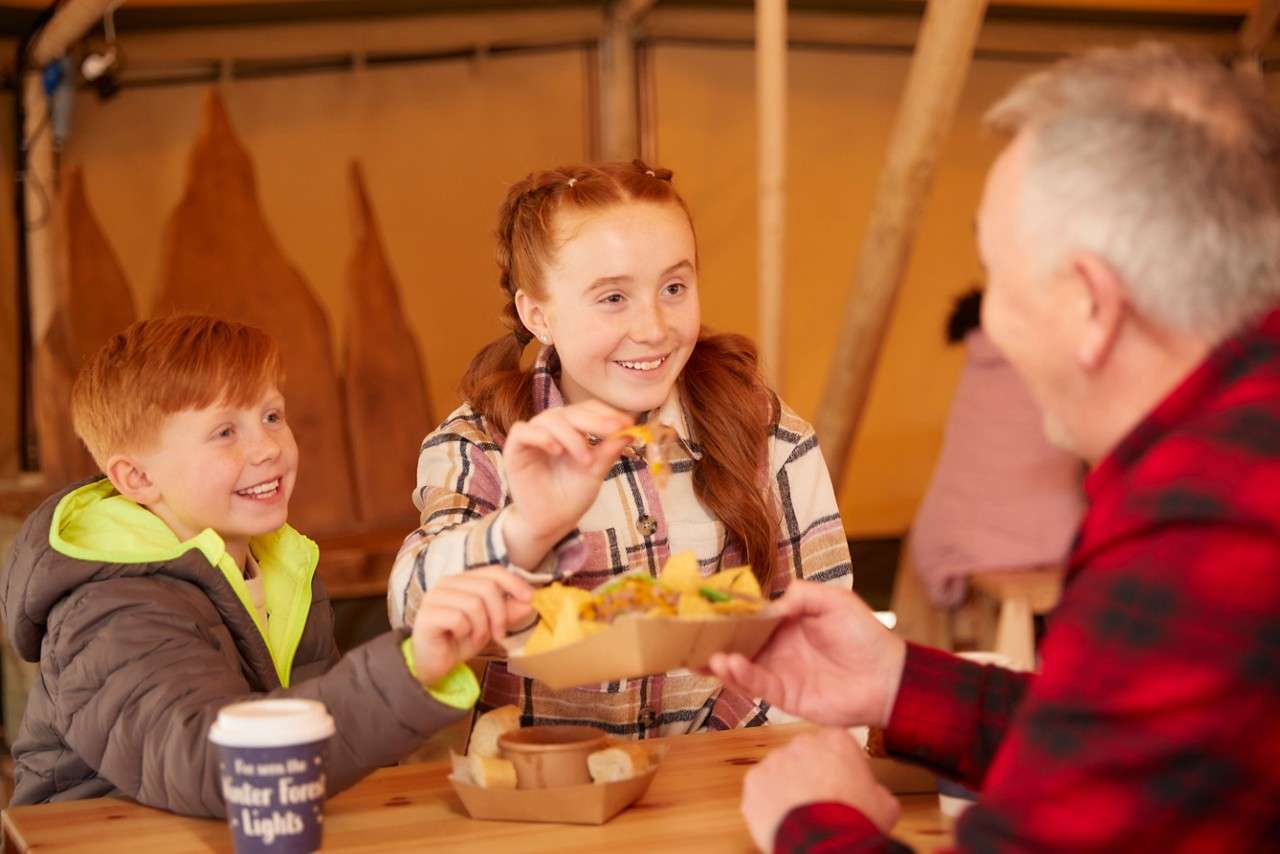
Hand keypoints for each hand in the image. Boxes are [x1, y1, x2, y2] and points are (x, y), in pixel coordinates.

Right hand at [410, 568, 533, 683]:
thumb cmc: (461, 641)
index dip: (514, 583)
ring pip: (474, 603)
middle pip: (487, 587)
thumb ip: (508, 613)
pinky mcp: (427, 614)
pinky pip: (458, 618)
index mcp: (463, 580)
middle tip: (499, 634)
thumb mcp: (491, 626)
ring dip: (482, 627)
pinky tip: (459, 638)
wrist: (435, 664)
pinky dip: (466, 632)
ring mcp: (434, 596)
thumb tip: (529, 602)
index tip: (530, 599)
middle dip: (499, 614)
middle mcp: (447, 582)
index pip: (493, 571)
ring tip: (475, 638)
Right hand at [503, 401, 632, 566]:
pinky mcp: (514, 448)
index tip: (627, 423)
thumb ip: (608, 451)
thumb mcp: (595, 472)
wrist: (551, 522)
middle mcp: (552, 428)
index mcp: (572, 429)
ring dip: (571, 436)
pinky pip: (523, 431)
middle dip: (595, 420)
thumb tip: (631, 431)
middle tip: (614, 430)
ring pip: (550, 419)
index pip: (588, 409)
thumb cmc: (571, 496)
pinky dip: (541, 436)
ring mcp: (532, 436)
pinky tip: (556, 450)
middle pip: (572, 412)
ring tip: (585, 459)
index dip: (607, 412)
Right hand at [708, 581, 906, 728]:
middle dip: (712, 640)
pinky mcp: (784, 695)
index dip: (727, 612)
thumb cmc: (864, 635)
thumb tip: (768, 602)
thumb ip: (800, 595)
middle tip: (688, 637)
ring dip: (721, 662)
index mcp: (785, 621)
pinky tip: (730, 666)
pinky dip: (742, 677)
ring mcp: (778, 671)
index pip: (749, 615)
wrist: (887, 677)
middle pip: (737, 642)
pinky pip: (757, 685)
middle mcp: (776, 646)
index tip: (701, 607)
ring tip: (708, 656)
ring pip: (741, 667)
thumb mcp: (833, 601)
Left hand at [741, 728, 898, 851]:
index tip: (840, 784)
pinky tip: (783, 818)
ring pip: (781, 770)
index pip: (834, 745)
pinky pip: (761, 788)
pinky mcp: (754, 780)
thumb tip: (874, 793)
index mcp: (836, 740)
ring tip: (802, 814)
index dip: (838, 767)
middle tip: (820, 801)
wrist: (827, 846)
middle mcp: (802, 743)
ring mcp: (774, 760)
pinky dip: (768, 801)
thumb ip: (875, 788)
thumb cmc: (856, 823)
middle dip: (810, 773)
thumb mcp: (885, 804)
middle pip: (805, 755)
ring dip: (787, 786)